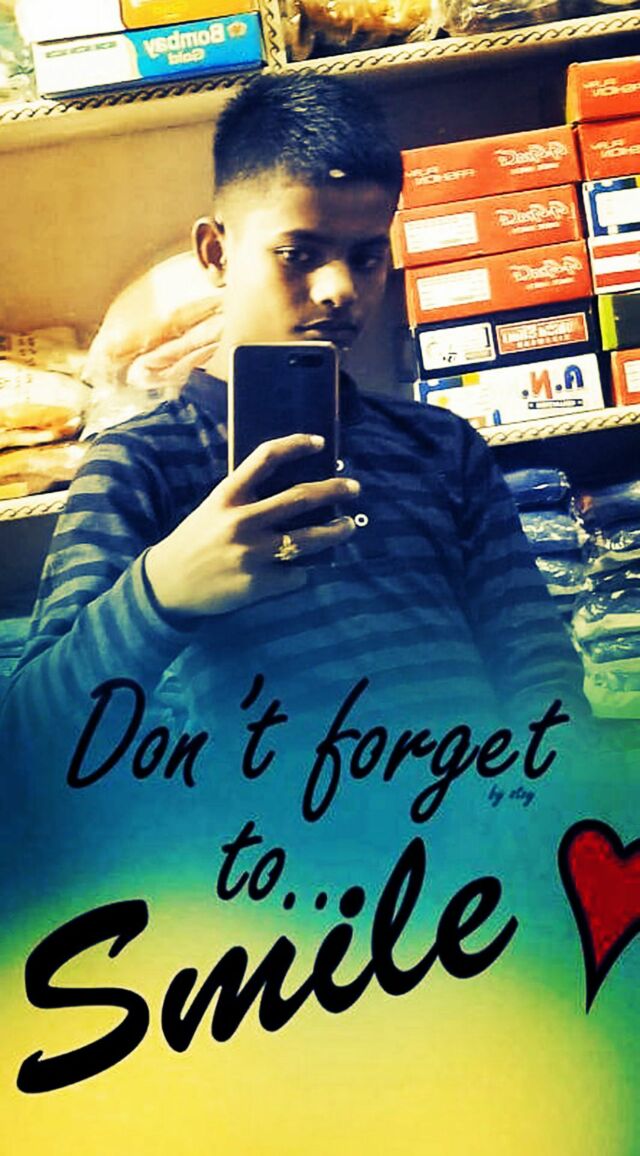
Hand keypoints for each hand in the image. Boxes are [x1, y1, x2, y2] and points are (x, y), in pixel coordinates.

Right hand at [144, 434, 358, 617]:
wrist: (167, 585)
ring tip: (348, 527)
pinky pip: (296, 574)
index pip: (266, 458)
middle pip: (301, 498)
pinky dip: (303, 571)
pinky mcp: (259, 583)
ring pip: (310, 539)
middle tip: (354, 488)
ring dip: (336, 532)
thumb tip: (295, 494)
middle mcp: (241, 520)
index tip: (320, 443)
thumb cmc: (195, 542)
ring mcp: (252, 553)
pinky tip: (302, 571)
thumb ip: (247, 499)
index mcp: (227, 495)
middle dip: (334, 490)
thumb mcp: (214, 509)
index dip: (296, 445)